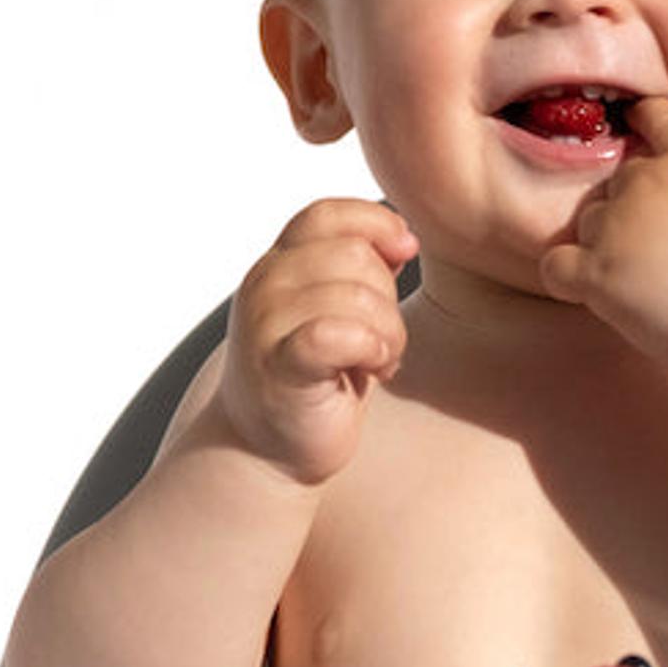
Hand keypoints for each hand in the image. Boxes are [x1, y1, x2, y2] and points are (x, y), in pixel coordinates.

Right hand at [213, 198, 418, 485]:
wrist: (264, 453)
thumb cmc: (312, 381)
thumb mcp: (336, 310)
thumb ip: (359, 269)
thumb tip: (403, 237)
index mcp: (277, 262)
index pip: (329, 213)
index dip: (376, 226)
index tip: (403, 257)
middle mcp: (264, 283)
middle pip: (356, 255)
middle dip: (389, 299)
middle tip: (382, 341)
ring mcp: (266, 323)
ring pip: (360, 297)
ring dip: (388, 334)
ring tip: (375, 362)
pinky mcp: (280, 365)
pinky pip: (341, 334)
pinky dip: (372, 350)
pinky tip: (370, 370)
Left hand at [534, 96, 667, 366]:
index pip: (662, 119)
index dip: (648, 118)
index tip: (638, 119)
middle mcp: (648, 183)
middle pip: (625, 177)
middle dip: (638, 202)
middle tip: (663, 238)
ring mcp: (617, 226)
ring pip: (593, 219)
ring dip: (608, 239)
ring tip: (640, 274)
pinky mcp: (595, 273)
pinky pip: (556, 265)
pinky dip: (565, 273)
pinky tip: (582, 285)